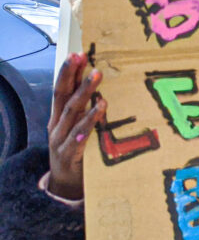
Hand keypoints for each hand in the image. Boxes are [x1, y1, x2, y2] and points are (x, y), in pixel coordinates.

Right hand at [48, 53, 104, 200]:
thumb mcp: (77, 128)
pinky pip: (78, 139)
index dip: (68, 72)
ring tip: (96, 78)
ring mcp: (61, 141)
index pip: (61, 90)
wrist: (66, 186)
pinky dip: (85, 126)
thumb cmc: (75, 152)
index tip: (77, 53)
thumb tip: (99, 86)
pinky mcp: (69, 157)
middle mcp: (57, 127)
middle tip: (82, 57)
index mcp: (59, 118)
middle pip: (62, 97)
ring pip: (71, 114)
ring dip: (84, 94)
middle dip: (71, 76)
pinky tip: (95, 114)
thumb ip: (85, 109)